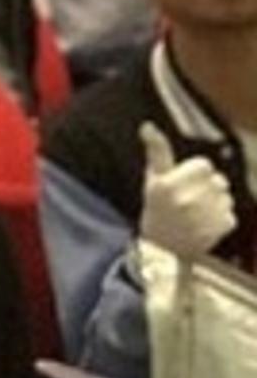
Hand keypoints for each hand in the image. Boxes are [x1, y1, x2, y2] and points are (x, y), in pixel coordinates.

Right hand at [139, 124, 237, 259]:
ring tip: (196, 216)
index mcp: (169, 184)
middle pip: (218, 180)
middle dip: (206, 189)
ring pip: (226, 196)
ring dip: (215, 204)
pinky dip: (220, 220)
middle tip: (188, 204)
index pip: (204, 165)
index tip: (181, 189)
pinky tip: (204, 227)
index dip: (194, 175)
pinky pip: (230, 213)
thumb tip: (148, 125)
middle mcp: (187, 198)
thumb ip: (156, 152)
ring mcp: (205, 214)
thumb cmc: (156, 212)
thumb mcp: (152, 181)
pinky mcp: (221, 226)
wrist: (161, 252)